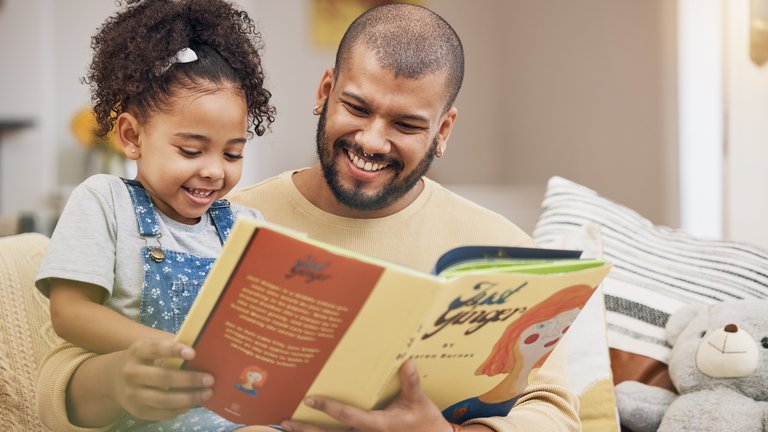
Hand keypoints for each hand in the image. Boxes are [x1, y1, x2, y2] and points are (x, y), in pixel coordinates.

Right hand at [108, 337, 214, 420]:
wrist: (115, 379)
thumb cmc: (145, 359)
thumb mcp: (152, 346)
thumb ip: (172, 345)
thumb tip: (204, 348)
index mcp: (138, 351)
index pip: (156, 349)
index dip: (174, 350)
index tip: (193, 353)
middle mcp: (132, 372)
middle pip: (163, 377)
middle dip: (189, 379)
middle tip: (209, 379)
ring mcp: (133, 394)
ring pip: (163, 399)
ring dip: (188, 398)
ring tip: (207, 394)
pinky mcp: (137, 411)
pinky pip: (162, 413)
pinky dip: (180, 409)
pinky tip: (193, 404)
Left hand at [279, 359, 451, 431]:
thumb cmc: (425, 421)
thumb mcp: (420, 402)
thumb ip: (411, 383)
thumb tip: (407, 362)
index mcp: (378, 426)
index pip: (348, 417)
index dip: (328, 408)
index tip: (309, 399)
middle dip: (306, 430)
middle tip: (285, 422)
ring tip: (288, 428)